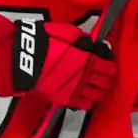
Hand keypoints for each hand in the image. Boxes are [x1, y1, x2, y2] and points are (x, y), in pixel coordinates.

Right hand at [0, 16, 115, 109]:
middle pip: (105, 82)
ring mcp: (78, 89)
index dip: (110, 67)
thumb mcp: (69, 33)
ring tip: (96, 89)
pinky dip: (88, 102)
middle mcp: (87, 75)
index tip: (108, 67)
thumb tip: (96, 45)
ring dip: (99, 92)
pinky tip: (86, 98)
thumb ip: (85, 41)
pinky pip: (85, 105)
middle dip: (106, 81)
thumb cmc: (47, 41)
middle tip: (104, 79)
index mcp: (90, 58)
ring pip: (97, 95)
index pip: (108, 67)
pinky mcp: (68, 99)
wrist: (27, 58)